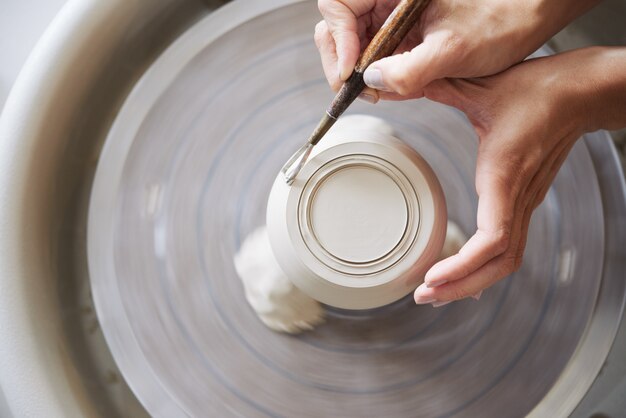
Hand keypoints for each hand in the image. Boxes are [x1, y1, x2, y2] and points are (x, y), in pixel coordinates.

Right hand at [314, 0, 598, 102]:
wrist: (527, 20)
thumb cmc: (500, 19)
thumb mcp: (453, 50)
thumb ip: (409, 70)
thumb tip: (373, 83)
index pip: (338, 5)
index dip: (338, 39)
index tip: (351, 71)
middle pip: (338, 26)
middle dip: (343, 61)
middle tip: (356, 88)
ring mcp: (393, 16)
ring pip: (354, 43)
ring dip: (361, 74)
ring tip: (379, 94)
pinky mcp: (402, 33)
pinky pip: (375, 54)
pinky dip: (380, 76)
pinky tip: (394, 90)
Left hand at [413, 47, 625, 305]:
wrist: (580, 93)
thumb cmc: (538, 90)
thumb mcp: (480, 86)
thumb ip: (437, 85)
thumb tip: (394, 84)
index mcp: (505, 174)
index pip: (494, 239)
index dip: (465, 265)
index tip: (432, 278)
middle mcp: (517, 197)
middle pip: (499, 263)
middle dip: (461, 285)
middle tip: (423, 296)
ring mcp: (524, 202)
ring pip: (506, 261)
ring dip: (472, 281)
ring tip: (436, 292)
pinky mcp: (524, 201)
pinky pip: (509, 247)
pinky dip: (485, 268)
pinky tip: (465, 277)